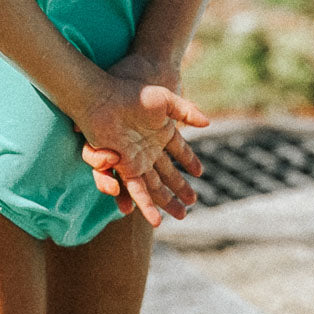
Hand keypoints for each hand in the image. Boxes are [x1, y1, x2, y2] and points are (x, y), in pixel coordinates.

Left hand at [74, 62, 207, 227]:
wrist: (105, 98)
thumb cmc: (132, 94)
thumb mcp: (165, 100)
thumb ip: (187, 111)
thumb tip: (208, 123)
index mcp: (161, 132)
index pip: (180, 150)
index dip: (189, 160)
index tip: (199, 173)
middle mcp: (149, 149)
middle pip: (167, 174)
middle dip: (179, 190)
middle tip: (191, 204)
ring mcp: (137, 159)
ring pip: (154, 187)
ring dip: (166, 202)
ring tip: (180, 214)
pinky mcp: (124, 167)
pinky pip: (136, 189)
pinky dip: (145, 204)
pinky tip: (154, 218)